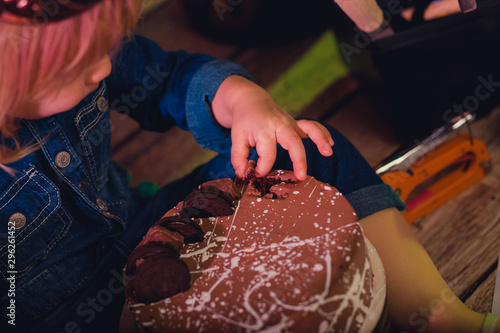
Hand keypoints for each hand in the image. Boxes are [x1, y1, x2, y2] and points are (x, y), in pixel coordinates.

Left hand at [212, 75, 333, 179]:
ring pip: (308, 129)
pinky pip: (313, 126)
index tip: (256, 174)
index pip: (268, 152)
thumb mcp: (236, 137)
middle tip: (301, 177)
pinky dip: (323, 134)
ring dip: (319, 139)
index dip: (263, 167)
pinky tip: (329, 146)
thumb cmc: (244, 121)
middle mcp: (279, 125)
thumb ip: (238, 157)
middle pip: (292, 141)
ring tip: (328, 152)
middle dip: (298, 160)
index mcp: (263, 129)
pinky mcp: (296, 124)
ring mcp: (290, 123)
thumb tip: (242, 175)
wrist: (251, 100)